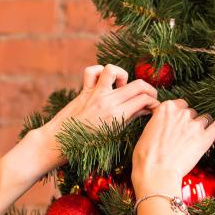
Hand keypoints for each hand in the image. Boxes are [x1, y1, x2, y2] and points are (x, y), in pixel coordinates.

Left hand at [39, 64, 160, 164]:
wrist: (59, 141)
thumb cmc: (86, 143)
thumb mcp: (112, 134)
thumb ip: (130, 118)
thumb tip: (145, 110)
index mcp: (117, 115)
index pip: (144, 100)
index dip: (154, 102)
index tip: (155, 106)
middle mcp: (108, 102)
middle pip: (137, 85)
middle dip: (149, 89)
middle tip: (148, 96)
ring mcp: (95, 94)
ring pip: (113, 70)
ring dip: (122, 75)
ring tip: (121, 86)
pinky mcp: (84, 90)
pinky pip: (91, 71)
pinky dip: (99, 72)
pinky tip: (103, 81)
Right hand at [131, 99, 214, 195]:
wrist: (156, 172)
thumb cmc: (147, 156)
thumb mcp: (147, 130)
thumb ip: (159, 121)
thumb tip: (163, 122)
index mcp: (166, 108)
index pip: (180, 104)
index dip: (179, 115)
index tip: (177, 123)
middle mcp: (182, 113)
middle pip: (192, 112)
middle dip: (189, 122)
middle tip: (184, 135)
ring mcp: (195, 125)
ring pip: (205, 118)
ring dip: (202, 126)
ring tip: (196, 138)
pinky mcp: (205, 138)